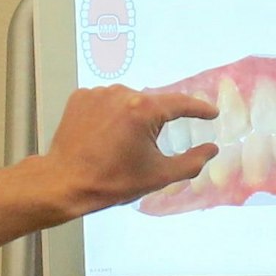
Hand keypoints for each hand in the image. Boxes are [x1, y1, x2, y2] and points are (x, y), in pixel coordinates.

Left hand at [36, 84, 218, 216]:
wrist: (64, 182)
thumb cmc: (113, 182)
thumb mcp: (158, 176)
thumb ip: (191, 162)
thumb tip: (211, 149)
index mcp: (144, 109)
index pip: (180, 104)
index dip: (199, 109)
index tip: (211, 113)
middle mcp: (121, 93)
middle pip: (151, 104)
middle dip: (155, 123)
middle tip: (149, 148)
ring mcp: (98, 93)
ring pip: (127, 102)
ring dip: (132, 118)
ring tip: (122, 145)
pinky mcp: (80, 97)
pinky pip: (105, 102)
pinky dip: (110, 115)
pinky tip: (104, 136)